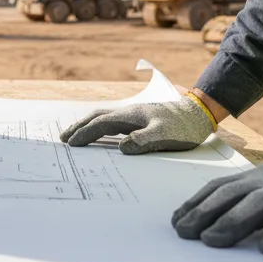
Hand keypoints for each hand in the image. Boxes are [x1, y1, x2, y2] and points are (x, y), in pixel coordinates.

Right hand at [59, 96, 214, 153]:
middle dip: (79, 127)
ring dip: (87, 125)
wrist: (199, 113)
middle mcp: (128, 112)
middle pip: (97, 117)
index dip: (85, 133)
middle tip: (63, 138)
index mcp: (131, 115)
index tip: (71, 144)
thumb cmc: (184, 127)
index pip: (101, 123)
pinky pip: (112, 122)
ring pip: (103, 117)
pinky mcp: (139, 119)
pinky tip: (99, 133)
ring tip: (74, 134)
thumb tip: (122, 148)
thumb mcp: (166, 135)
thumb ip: (144, 141)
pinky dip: (99, 126)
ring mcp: (133, 115)